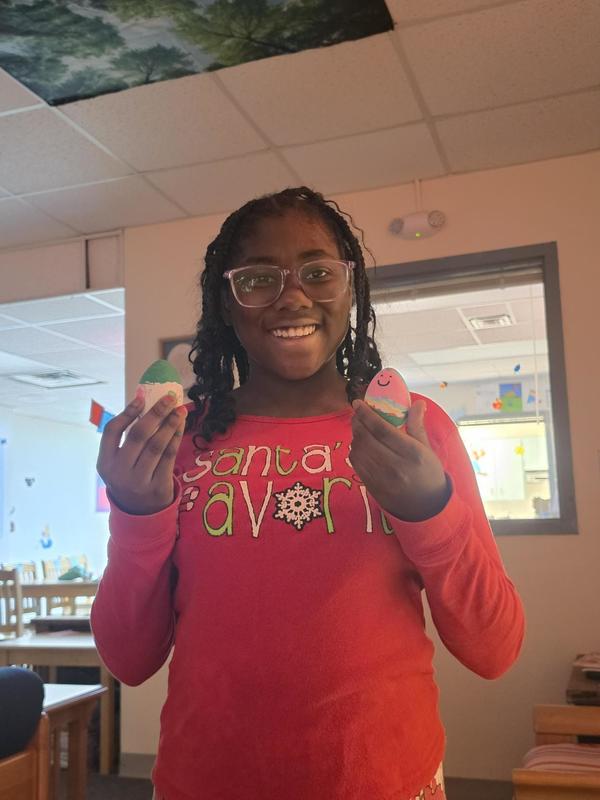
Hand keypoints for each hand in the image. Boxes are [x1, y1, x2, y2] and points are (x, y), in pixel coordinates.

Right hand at [96, 394, 186, 515]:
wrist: (140, 513)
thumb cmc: (129, 476)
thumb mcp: (119, 462)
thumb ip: (127, 436)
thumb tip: (142, 397)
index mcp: (105, 462)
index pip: (112, 431)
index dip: (127, 412)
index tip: (142, 397)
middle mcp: (119, 472)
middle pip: (138, 435)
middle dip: (156, 413)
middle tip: (169, 398)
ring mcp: (139, 481)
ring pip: (157, 445)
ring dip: (170, 424)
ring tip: (180, 410)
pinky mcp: (158, 486)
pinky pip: (169, 456)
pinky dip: (176, 438)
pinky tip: (181, 425)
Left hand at [350, 398, 449, 521]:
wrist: (426, 507)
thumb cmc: (428, 473)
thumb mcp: (427, 449)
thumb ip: (417, 425)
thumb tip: (417, 402)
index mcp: (411, 453)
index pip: (382, 429)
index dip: (367, 414)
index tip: (358, 403)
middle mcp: (395, 466)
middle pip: (366, 439)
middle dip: (357, 422)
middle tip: (357, 413)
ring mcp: (381, 478)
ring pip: (358, 451)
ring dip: (355, 436)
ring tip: (360, 428)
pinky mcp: (372, 486)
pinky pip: (356, 464)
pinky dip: (355, 450)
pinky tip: (360, 445)